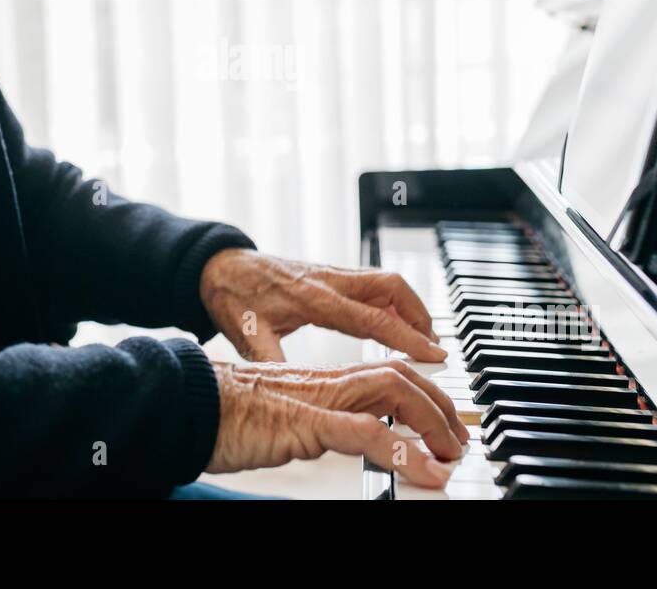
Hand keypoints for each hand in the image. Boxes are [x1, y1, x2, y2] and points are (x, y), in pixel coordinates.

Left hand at [199, 249, 446, 362]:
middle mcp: (329, 280)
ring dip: (410, 306)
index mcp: (314, 299)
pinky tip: (396, 321)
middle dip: (420, 315)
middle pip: (391, 288)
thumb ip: (271, 360)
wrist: (220, 265)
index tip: (434, 354)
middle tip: (436, 347)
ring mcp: (332, 273)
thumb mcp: (248, 335)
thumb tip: (290, 392)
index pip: (373, 318)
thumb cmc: (233, 298)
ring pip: (386, 281)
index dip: (407, 337)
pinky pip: (372, 281)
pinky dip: (393, 300)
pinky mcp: (330, 272)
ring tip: (424, 337)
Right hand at [207, 359, 467, 487]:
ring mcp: (316, 399)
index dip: (421, 393)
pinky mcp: (304, 422)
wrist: (183, 402)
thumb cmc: (220, 413)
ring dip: (431, 422)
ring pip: (391, 392)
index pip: (384, 373)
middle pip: (399, 375)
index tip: (442, 425)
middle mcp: (325, 383)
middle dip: (439, 406)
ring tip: (450, 456)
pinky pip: (364, 431)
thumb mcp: (277, 419)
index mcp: (320, 382)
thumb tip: (331, 436)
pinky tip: (424, 471)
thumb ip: (307, 423)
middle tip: (458, 442)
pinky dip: (403, 450)